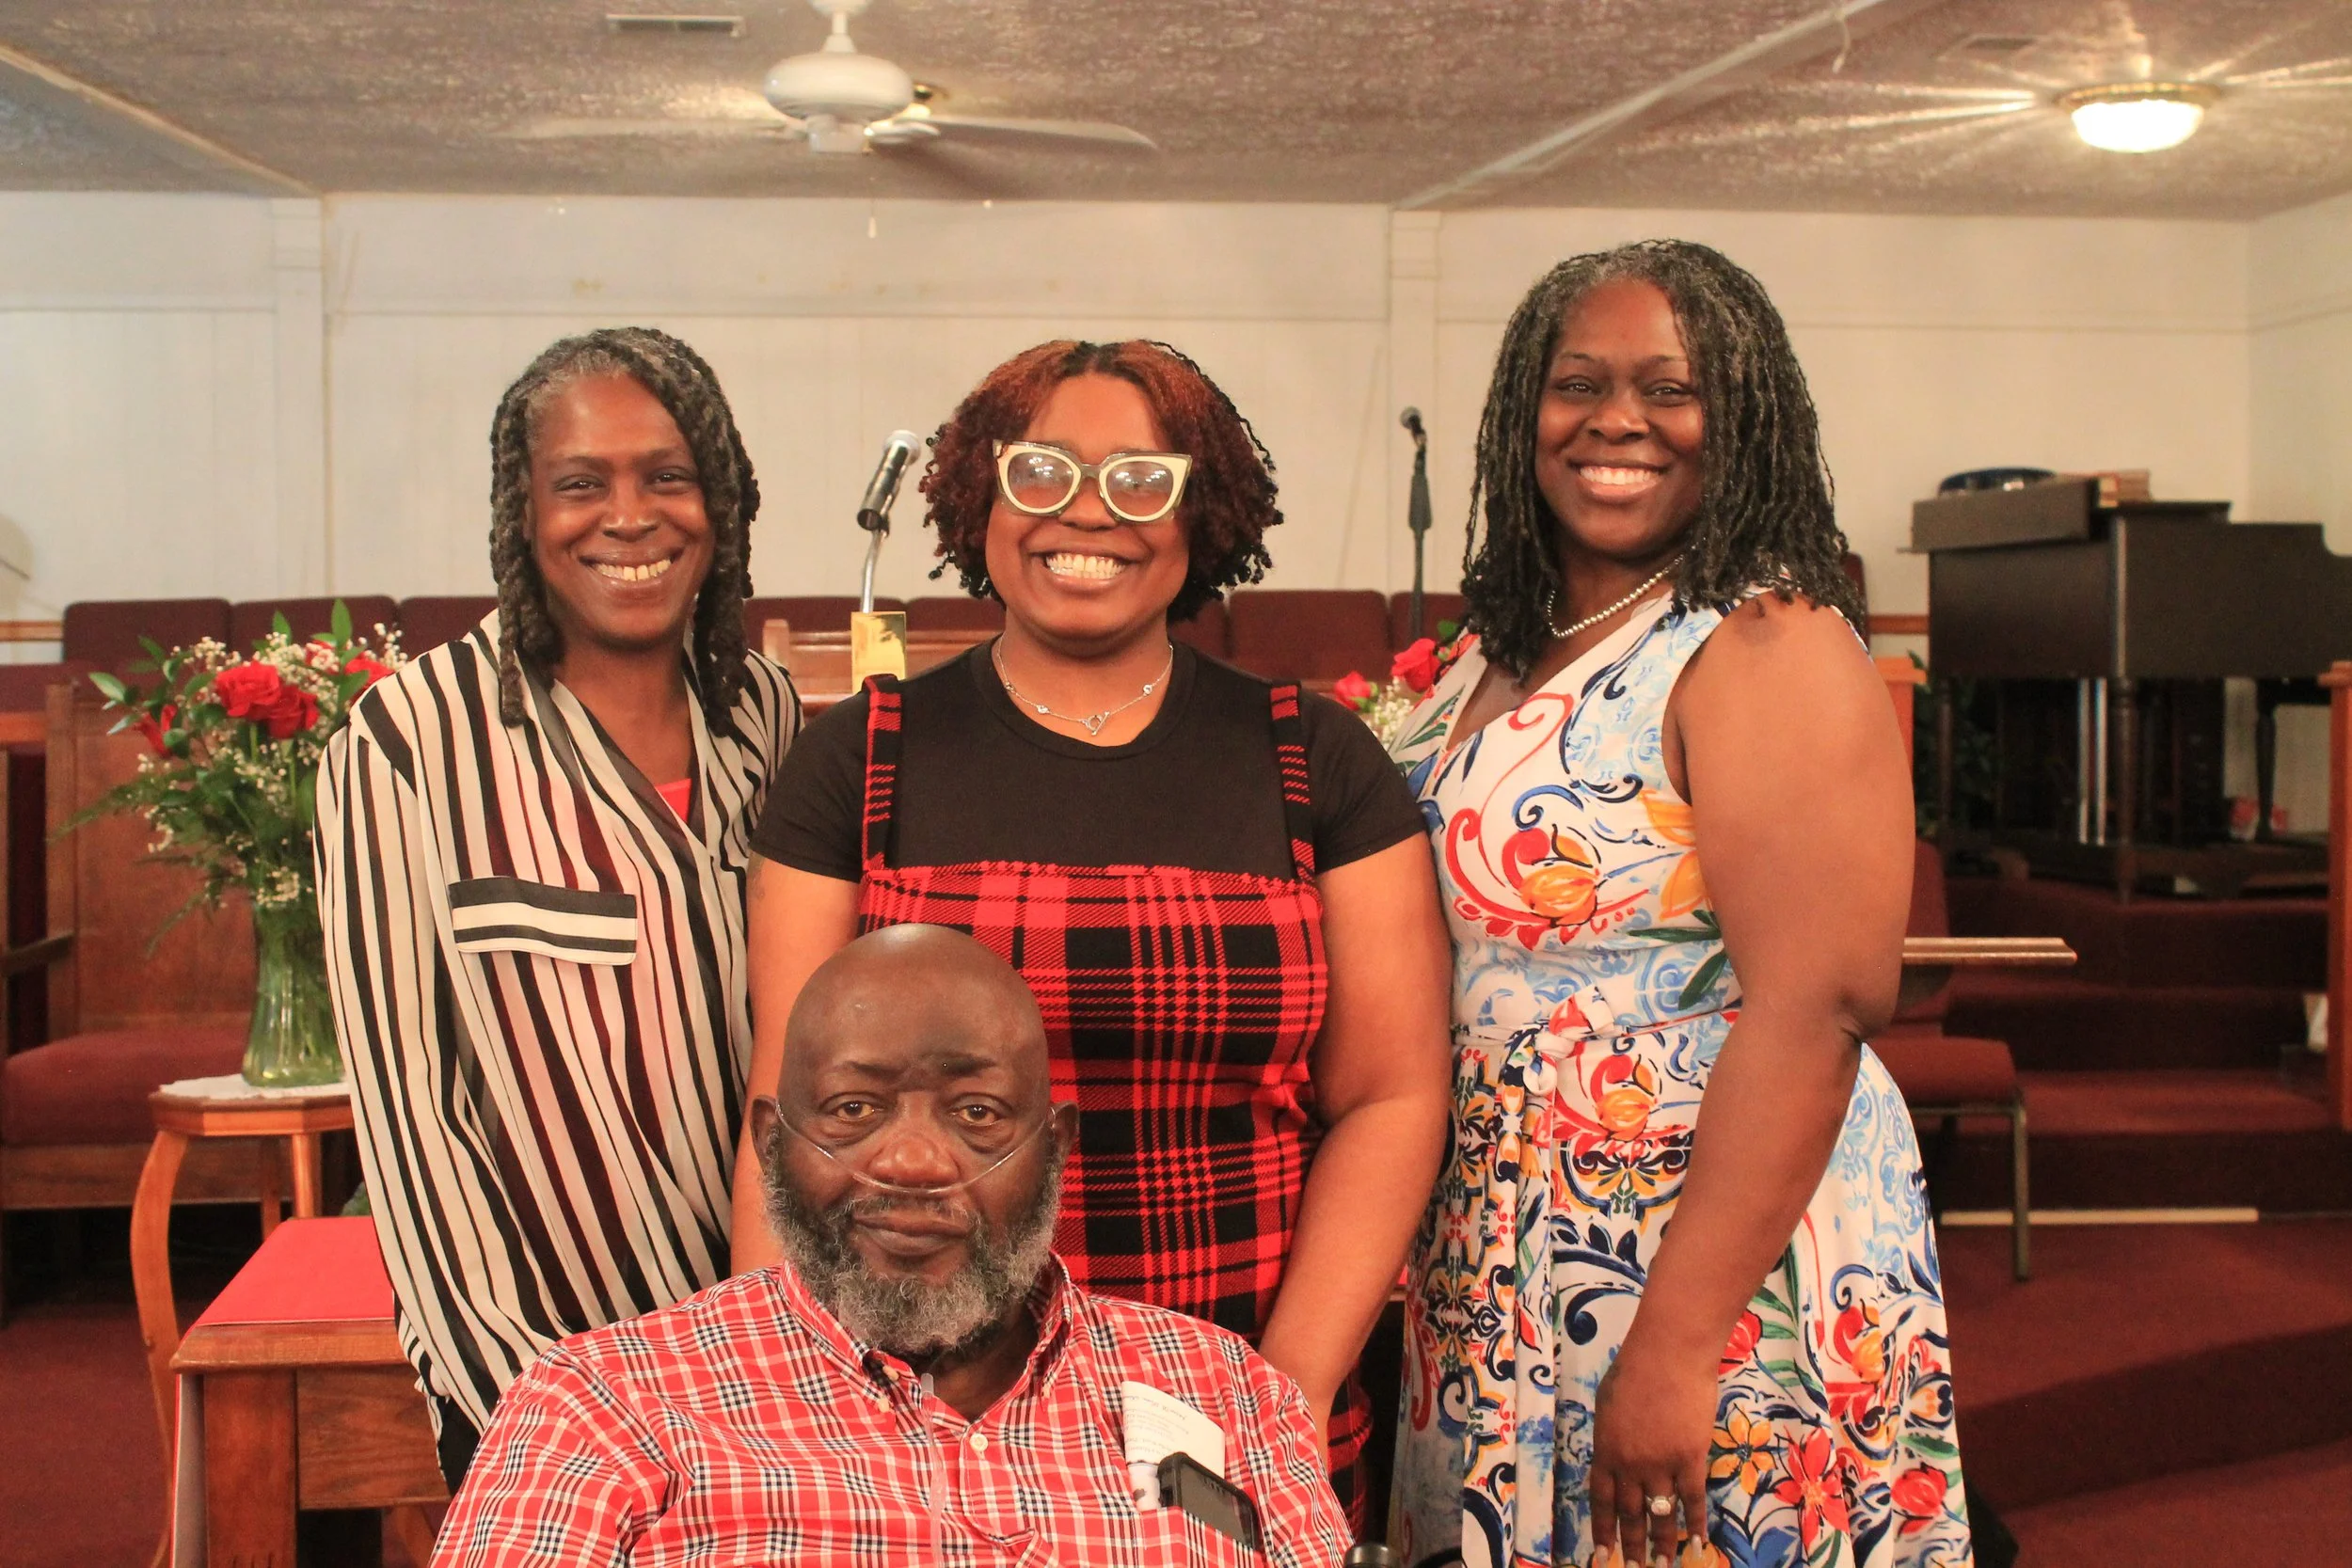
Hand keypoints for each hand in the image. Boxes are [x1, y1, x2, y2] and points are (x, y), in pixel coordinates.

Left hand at [1588, 1338, 1715, 1567]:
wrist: (1669, 1354)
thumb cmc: (1635, 1370)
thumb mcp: (1608, 1405)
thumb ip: (1611, 1436)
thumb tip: (1613, 1457)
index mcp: (1605, 1449)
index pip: (1600, 1500)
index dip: (1603, 1529)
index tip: (1603, 1554)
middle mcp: (1629, 1464)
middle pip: (1630, 1513)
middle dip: (1631, 1544)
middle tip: (1634, 1567)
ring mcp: (1661, 1464)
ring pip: (1661, 1514)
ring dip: (1662, 1543)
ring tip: (1663, 1565)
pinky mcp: (1691, 1459)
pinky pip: (1693, 1499)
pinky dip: (1696, 1523)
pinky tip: (1699, 1542)